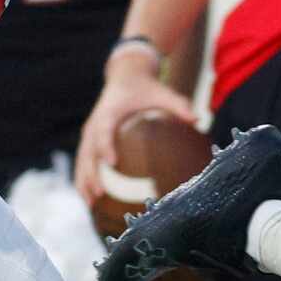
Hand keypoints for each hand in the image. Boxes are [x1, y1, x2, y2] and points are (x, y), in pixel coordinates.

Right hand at [74, 53, 196, 203]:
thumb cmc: (145, 87)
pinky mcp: (90, 139)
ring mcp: (90, 132)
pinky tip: (92, 199)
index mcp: (109, 112)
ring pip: (82, 160)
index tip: (112, 163)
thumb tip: (197, 119)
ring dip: (83, 182)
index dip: (105, 147)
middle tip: (100, 193)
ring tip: (90, 204)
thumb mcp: (162, 92)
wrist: (125, 76)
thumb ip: (178, 105)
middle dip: (91, 174)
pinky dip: (85, 179)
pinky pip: (85, 161)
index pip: (104, 131)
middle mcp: (95, 123)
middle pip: (88, 152)